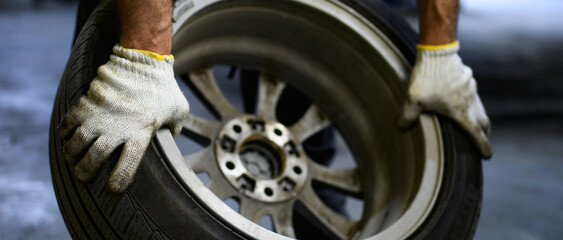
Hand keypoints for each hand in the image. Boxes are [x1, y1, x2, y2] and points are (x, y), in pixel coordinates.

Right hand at [57, 44, 189, 191]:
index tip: (113, 189)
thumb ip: (173, 132)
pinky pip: (67, 124)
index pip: (126, 168)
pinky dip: (64, 134)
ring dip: (72, 155)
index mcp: (141, 134)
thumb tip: (170, 144)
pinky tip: (66, 138)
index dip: (117, 183)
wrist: (142, 59)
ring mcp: (99, 116)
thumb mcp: (178, 112)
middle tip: (84, 176)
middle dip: (85, 172)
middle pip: (94, 159)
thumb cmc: (164, 88)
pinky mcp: (86, 103)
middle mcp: (116, 129)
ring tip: (74, 158)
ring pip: (76, 144)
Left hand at [399, 41, 491, 158]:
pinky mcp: (468, 78)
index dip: (482, 146)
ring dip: (479, 117)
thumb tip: (401, 127)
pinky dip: (472, 102)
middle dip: (484, 133)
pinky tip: (464, 100)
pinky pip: (473, 94)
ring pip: (479, 107)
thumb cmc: (427, 78)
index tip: (487, 155)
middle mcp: (470, 101)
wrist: (438, 53)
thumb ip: (408, 115)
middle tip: (483, 140)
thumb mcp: (413, 99)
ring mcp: (471, 89)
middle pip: (483, 121)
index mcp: (460, 111)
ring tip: (475, 123)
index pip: (475, 133)